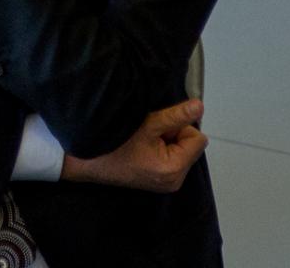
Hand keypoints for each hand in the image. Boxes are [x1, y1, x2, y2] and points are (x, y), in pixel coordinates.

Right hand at [59, 100, 207, 192]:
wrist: (89, 161)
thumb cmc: (115, 142)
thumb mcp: (148, 124)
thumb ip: (176, 116)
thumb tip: (200, 106)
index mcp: (174, 170)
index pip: (197, 139)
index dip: (180, 127)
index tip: (159, 127)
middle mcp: (174, 181)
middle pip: (190, 145)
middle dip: (173, 135)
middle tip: (148, 134)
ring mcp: (167, 184)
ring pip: (181, 150)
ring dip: (167, 141)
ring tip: (143, 141)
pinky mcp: (160, 182)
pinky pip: (172, 158)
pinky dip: (161, 150)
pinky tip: (143, 149)